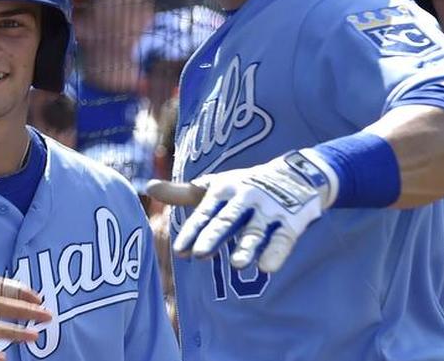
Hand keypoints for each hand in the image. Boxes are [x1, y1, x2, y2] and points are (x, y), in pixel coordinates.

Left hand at [146, 150, 335, 273]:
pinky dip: (276, 252)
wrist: (296, 174)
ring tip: (238, 265)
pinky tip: (267, 268)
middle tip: (200, 255)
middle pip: (227, 220)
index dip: (192, 232)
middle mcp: (246, 197)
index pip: (205, 213)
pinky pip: (283, 238)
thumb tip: (147, 187)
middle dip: (213, 237)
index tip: (179, 251)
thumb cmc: (245, 185)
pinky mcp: (292, 220)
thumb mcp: (216, 185)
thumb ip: (183, 192)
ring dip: (248, 246)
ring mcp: (270, 209)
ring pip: (256, 230)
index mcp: (224, 189)